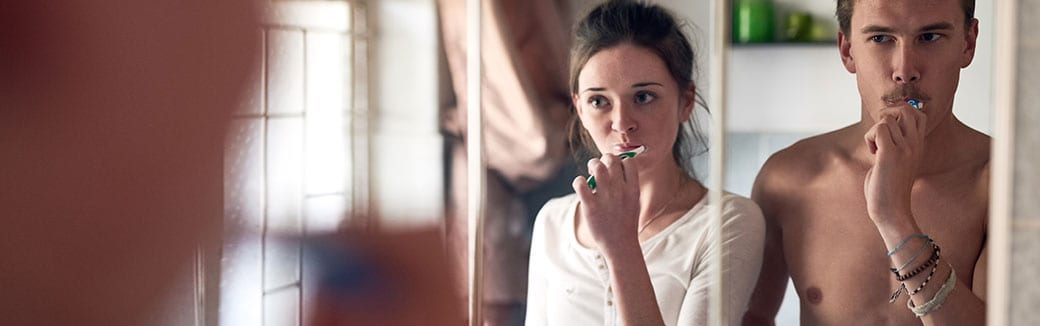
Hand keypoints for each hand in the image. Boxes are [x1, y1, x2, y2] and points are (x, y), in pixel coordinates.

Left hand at [573, 154, 640, 250]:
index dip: (621, 160)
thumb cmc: (626, 223)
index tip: (615, 167)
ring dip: (592, 165)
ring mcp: (605, 199)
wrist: (620, 245)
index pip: (629, 162)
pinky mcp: (590, 207)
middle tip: (599, 167)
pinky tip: (581, 185)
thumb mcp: (634, 202)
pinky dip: (579, 181)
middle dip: (604, 159)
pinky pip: (581, 184)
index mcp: (633, 190)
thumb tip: (618, 166)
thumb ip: (628, 185)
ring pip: (597, 167)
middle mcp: (620, 191)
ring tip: (591, 172)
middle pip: (612, 160)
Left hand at [863, 103, 927, 223]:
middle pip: (906, 109)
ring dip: (874, 131)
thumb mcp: (896, 161)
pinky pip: (879, 129)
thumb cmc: (889, 188)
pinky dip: (869, 138)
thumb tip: (883, 126)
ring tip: (875, 149)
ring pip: (887, 118)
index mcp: (918, 146)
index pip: (918, 114)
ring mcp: (904, 149)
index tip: (887, 129)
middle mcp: (915, 144)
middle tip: (879, 134)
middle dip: (887, 114)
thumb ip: (894, 144)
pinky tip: (873, 154)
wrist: (891, 210)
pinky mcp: (890, 154)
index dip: (900, 113)